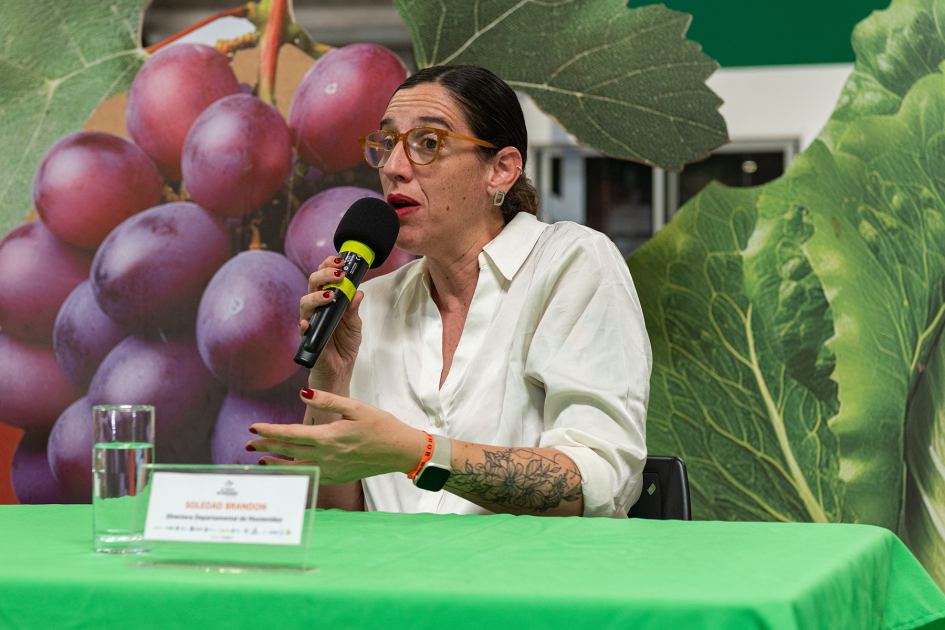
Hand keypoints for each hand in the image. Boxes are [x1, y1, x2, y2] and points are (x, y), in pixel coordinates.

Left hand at [248, 389, 425, 484]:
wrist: (400, 451)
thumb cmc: (381, 426)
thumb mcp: (356, 407)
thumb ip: (328, 400)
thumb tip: (303, 393)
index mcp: (329, 437)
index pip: (291, 434)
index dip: (270, 431)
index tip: (253, 427)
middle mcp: (327, 456)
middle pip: (289, 451)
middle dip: (266, 446)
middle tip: (248, 442)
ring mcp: (332, 469)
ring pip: (296, 466)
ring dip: (277, 462)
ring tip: (260, 458)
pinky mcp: (338, 476)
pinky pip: (310, 475)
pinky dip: (294, 471)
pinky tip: (288, 468)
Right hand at [299, 256, 363, 386]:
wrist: (340, 370)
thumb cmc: (345, 345)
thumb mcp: (355, 325)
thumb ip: (354, 309)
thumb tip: (358, 292)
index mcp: (328, 301)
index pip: (324, 277)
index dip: (329, 266)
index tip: (341, 261)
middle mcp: (317, 308)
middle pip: (312, 284)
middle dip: (324, 275)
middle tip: (338, 274)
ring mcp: (311, 322)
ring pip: (304, 303)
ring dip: (316, 297)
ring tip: (330, 296)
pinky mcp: (307, 338)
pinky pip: (302, 329)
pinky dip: (304, 324)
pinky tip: (308, 322)